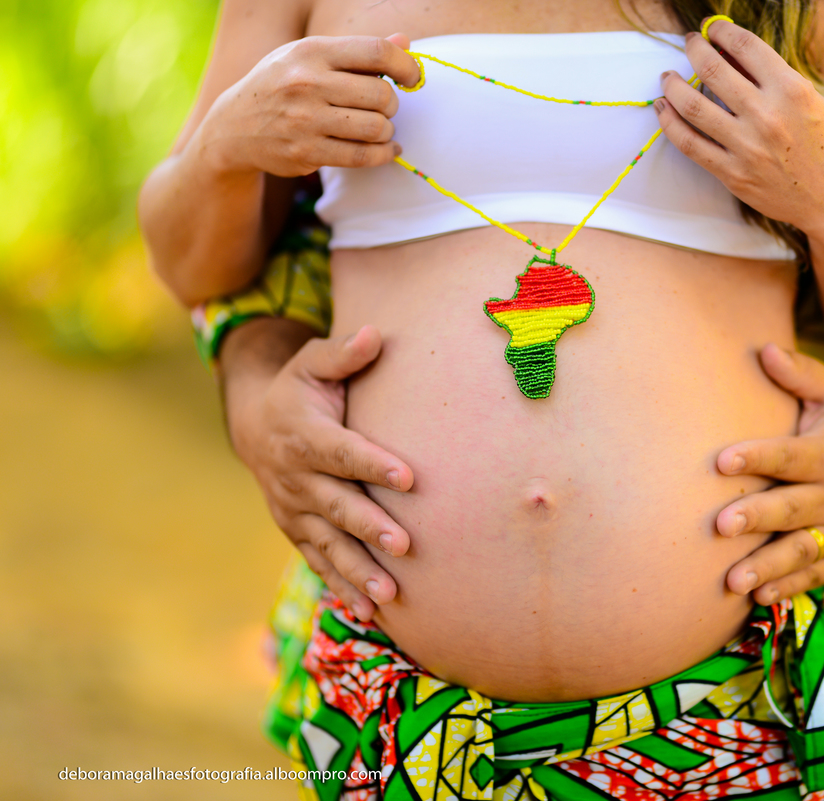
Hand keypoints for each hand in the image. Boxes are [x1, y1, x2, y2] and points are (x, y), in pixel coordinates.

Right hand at [197, 34, 420, 176]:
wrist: (234, 126)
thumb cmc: (282, 84)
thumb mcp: (309, 57)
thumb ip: (358, 52)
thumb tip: (406, 43)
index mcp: (312, 51)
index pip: (376, 52)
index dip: (406, 66)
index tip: (413, 77)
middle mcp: (307, 82)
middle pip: (382, 94)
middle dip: (392, 104)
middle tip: (384, 108)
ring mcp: (305, 120)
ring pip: (376, 128)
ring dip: (386, 131)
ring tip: (379, 128)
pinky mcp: (306, 153)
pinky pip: (362, 156)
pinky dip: (383, 154)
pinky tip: (386, 149)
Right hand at [225, 325, 413, 619]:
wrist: (257, 425)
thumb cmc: (301, 388)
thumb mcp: (313, 363)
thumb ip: (343, 353)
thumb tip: (376, 334)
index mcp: (304, 435)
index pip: (343, 452)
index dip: (374, 464)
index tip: (410, 478)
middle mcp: (296, 477)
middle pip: (336, 505)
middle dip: (369, 527)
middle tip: (404, 545)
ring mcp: (294, 510)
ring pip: (328, 544)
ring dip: (358, 570)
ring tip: (390, 595)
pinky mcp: (297, 532)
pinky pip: (320, 562)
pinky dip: (343, 586)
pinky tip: (372, 612)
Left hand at [653, 18, 823, 246]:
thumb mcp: (812, 102)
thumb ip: (774, 79)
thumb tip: (731, 54)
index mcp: (791, 90)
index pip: (745, 46)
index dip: (721, 31)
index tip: (712, 28)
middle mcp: (766, 115)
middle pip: (712, 69)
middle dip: (694, 49)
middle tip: (690, 43)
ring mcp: (747, 147)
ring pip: (692, 105)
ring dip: (673, 85)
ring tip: (668, 77)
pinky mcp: (732, 174)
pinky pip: (690, 144)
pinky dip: (670, 122)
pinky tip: (663, 108)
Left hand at [715, 344, 823, 603]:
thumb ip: (800, 374)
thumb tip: (763, 350)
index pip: (789, 456)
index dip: (757, 457)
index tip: (721, 461)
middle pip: (793, 508)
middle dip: (757, 517)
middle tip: (719, 525)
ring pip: (802, 551)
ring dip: (767, 566)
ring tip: (732, 579)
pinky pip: (814, 576)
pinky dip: (788, 588)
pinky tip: (757, 598)